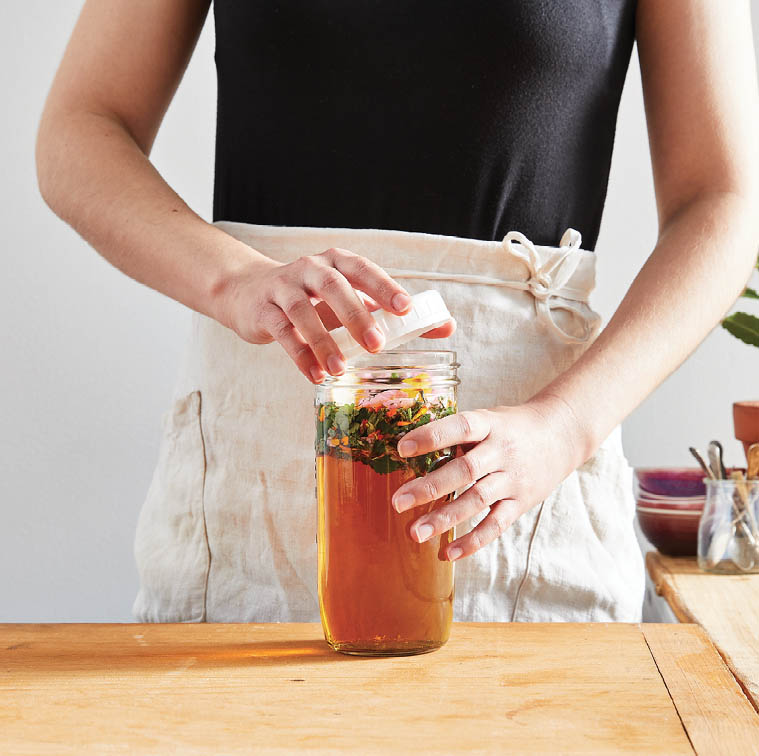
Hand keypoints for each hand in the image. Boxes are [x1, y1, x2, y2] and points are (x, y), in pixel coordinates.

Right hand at [219, 247, 455, 382]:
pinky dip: (299, 355)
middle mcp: (309, 268)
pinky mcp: (263, 311)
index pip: (363, 269)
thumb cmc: (311, 299)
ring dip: (323, 340)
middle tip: (377, 344)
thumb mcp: (348, 300)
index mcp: (337, 262)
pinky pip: (281, 333)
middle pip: (334, 285)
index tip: (405, 309)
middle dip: (357, 314)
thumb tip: (446, 328)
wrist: (248, 294)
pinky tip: (315, 375)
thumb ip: (389, 314)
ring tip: (340, 369)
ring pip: (303, 310)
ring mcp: (283, 288)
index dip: (384, 286)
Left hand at [391, 396, 584, 560]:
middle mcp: (502, 451)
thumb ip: (458, 434)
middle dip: (429, 487)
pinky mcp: (521, 502)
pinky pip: (496, 525)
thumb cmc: (511, 427)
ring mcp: (513, 479)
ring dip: (444, 519)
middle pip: (464, 470)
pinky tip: (448, 553)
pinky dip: (472, 541)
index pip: (460, 427)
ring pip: (476, 500)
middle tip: (398, 502)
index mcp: (490, 424)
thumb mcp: (488, 418)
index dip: (432, 437)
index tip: (402, 448)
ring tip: (415, 533)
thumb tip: (410, 449)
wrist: (561, 435)